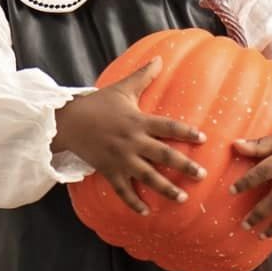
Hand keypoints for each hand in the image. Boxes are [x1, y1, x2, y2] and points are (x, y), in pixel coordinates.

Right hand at [52, 55, 205, 215]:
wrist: (68, 121)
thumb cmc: (97, 103)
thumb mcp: (121, 88)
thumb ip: (143, 75)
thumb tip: (159, 57)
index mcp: (138, 121)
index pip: (168, 127)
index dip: (186, 133)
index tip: (203, 139)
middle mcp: (132, 141)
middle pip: (163, 155)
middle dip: (184, 166)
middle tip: (202, 175)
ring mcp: (121, 158)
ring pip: (147, 176)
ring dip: (165, 189)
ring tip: (182, 198)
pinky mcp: (109, 170)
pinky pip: (123, 190)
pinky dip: (133, 202)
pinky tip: (145, 213)